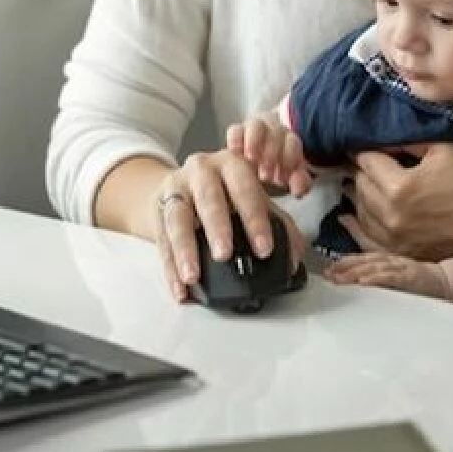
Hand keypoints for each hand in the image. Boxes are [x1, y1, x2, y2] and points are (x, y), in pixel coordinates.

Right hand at [153, 149, 306, 302]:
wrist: (180, 184)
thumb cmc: (224, 192)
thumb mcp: (251, 197)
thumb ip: (278, 223)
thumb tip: (296, 256)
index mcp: (232, 164)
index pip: (245, 187)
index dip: (255, 218)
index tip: (264, 248)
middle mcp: (201, 171)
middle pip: (208, 198)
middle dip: (217, 228)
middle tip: (224, 255)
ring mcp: (175, 189)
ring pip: (178, 218)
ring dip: (185, 249)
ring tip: (193, 276)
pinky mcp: (156, 209)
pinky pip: (161, 241)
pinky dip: (170, 267)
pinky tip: (180, 288)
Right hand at [226, 115, 312, 197]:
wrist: (256, 165)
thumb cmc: (277, 171)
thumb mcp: (289, 178)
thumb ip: (299, 182)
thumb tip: (300, 189)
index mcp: (289, 140)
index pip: (292, 143)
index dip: (288, 159)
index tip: (282, 178)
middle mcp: (274, 130)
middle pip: (275, 131)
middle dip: (272, 152)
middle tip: (266, 174)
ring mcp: (254, 128)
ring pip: (255, 126)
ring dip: (254, 143)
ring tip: (251, 161)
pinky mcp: (236, 132)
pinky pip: (235, 130)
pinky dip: (236, 140)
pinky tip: (237, 154)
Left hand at [325, 252, 449, 299]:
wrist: (443, 282)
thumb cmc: (416, 280)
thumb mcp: (393, 273)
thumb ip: (376, 272)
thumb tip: (358, 278)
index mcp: (386, 259)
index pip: (361, 258)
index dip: (344, 262)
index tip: (328, 269)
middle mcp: (391, 260)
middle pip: (365, 261)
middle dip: (345, 267)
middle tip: (329, 273)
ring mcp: (400, 268)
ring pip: (375, 267)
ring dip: (357, 272)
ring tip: (342, 278)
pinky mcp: (410, 278)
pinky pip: (391, 277)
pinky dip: (377, 278)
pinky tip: (365, 282)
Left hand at [343, 142, 452, 260]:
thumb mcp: (443, 149)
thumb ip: (406, 142)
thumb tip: (381, 139)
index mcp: (399, 188)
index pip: (366, 161)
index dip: (364, 149)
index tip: (362, 143)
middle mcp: (392, 218)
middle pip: (359, 186)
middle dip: (362, 170)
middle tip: (367, 161)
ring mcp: (397, 241)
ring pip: (361, 213)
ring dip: (359, 196)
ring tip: (360, 182)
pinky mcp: (405, 255)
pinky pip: (369, 242)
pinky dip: (356, 228)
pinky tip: (349, 218)